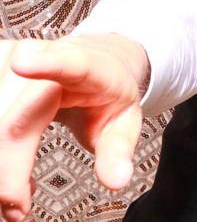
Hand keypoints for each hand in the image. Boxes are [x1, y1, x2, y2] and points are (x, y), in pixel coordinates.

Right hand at [0, 35, 149, 221]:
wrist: (96, 60)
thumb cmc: (106, 93)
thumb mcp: (122, 123)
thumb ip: (117, 152)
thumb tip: (117, 179)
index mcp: (92, 68)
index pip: (72, 64)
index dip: (48, 65)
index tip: (24, 65)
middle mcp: (47, 54)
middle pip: (12, 121)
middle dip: (8, 172)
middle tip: (18, 208)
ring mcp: (15, 55)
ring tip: (15, 185)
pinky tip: (6, 157)